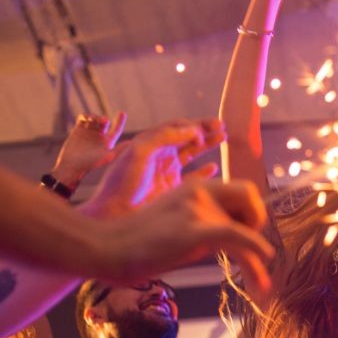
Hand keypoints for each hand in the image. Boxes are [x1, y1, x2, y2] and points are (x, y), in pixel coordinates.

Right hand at [51, 112, 127, 190]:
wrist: (71, 166)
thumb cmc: (90, 164)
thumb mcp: (106, 157)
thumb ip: (119, 149)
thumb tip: (132, 143)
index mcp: (108, 143)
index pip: (116, 130)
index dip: (120, 121)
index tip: (122, 112)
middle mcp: (99, 137)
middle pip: (104, 123)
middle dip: (104, 120)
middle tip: (103, 121)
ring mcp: (89, 133)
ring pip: (94, 119)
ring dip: (94, 117)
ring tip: (92, 120)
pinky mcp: (78, 131)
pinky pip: (83, 118)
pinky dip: (84, 116)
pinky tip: (85, 118)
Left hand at [82, 119, 226, 218]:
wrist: (114, 214)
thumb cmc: (122, 182)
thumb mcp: (139, 152)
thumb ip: (163, 136)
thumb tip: (191, 129)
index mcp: (151, 143)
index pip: (177, 126)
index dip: (194, 123)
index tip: (209, 126)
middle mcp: (160, 156)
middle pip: (187, 137)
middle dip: (205, 131)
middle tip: (222, 127)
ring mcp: (167, 173)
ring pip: (192, 154)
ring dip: (207, 145)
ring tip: (223, 138)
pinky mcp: (172, 191)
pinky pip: (192, 179)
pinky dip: (204, 172)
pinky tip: (213, 167)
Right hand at [101, 176, 274, 294]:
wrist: (107, 247)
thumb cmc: (136, 243)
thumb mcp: (175, 224)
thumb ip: (200, 223)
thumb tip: (227, 237)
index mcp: (194, 187)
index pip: (240, 189)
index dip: (249, 211)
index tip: (245, 233)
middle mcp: (199, 191)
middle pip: (250, 194)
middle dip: (257, 220)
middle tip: (248, 247)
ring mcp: (196, 209)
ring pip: (246, 222)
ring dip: (257, 250)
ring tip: (258, 278)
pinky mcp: (194, 230)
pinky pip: (237, 236)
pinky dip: (255, 251)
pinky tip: (264, 264)